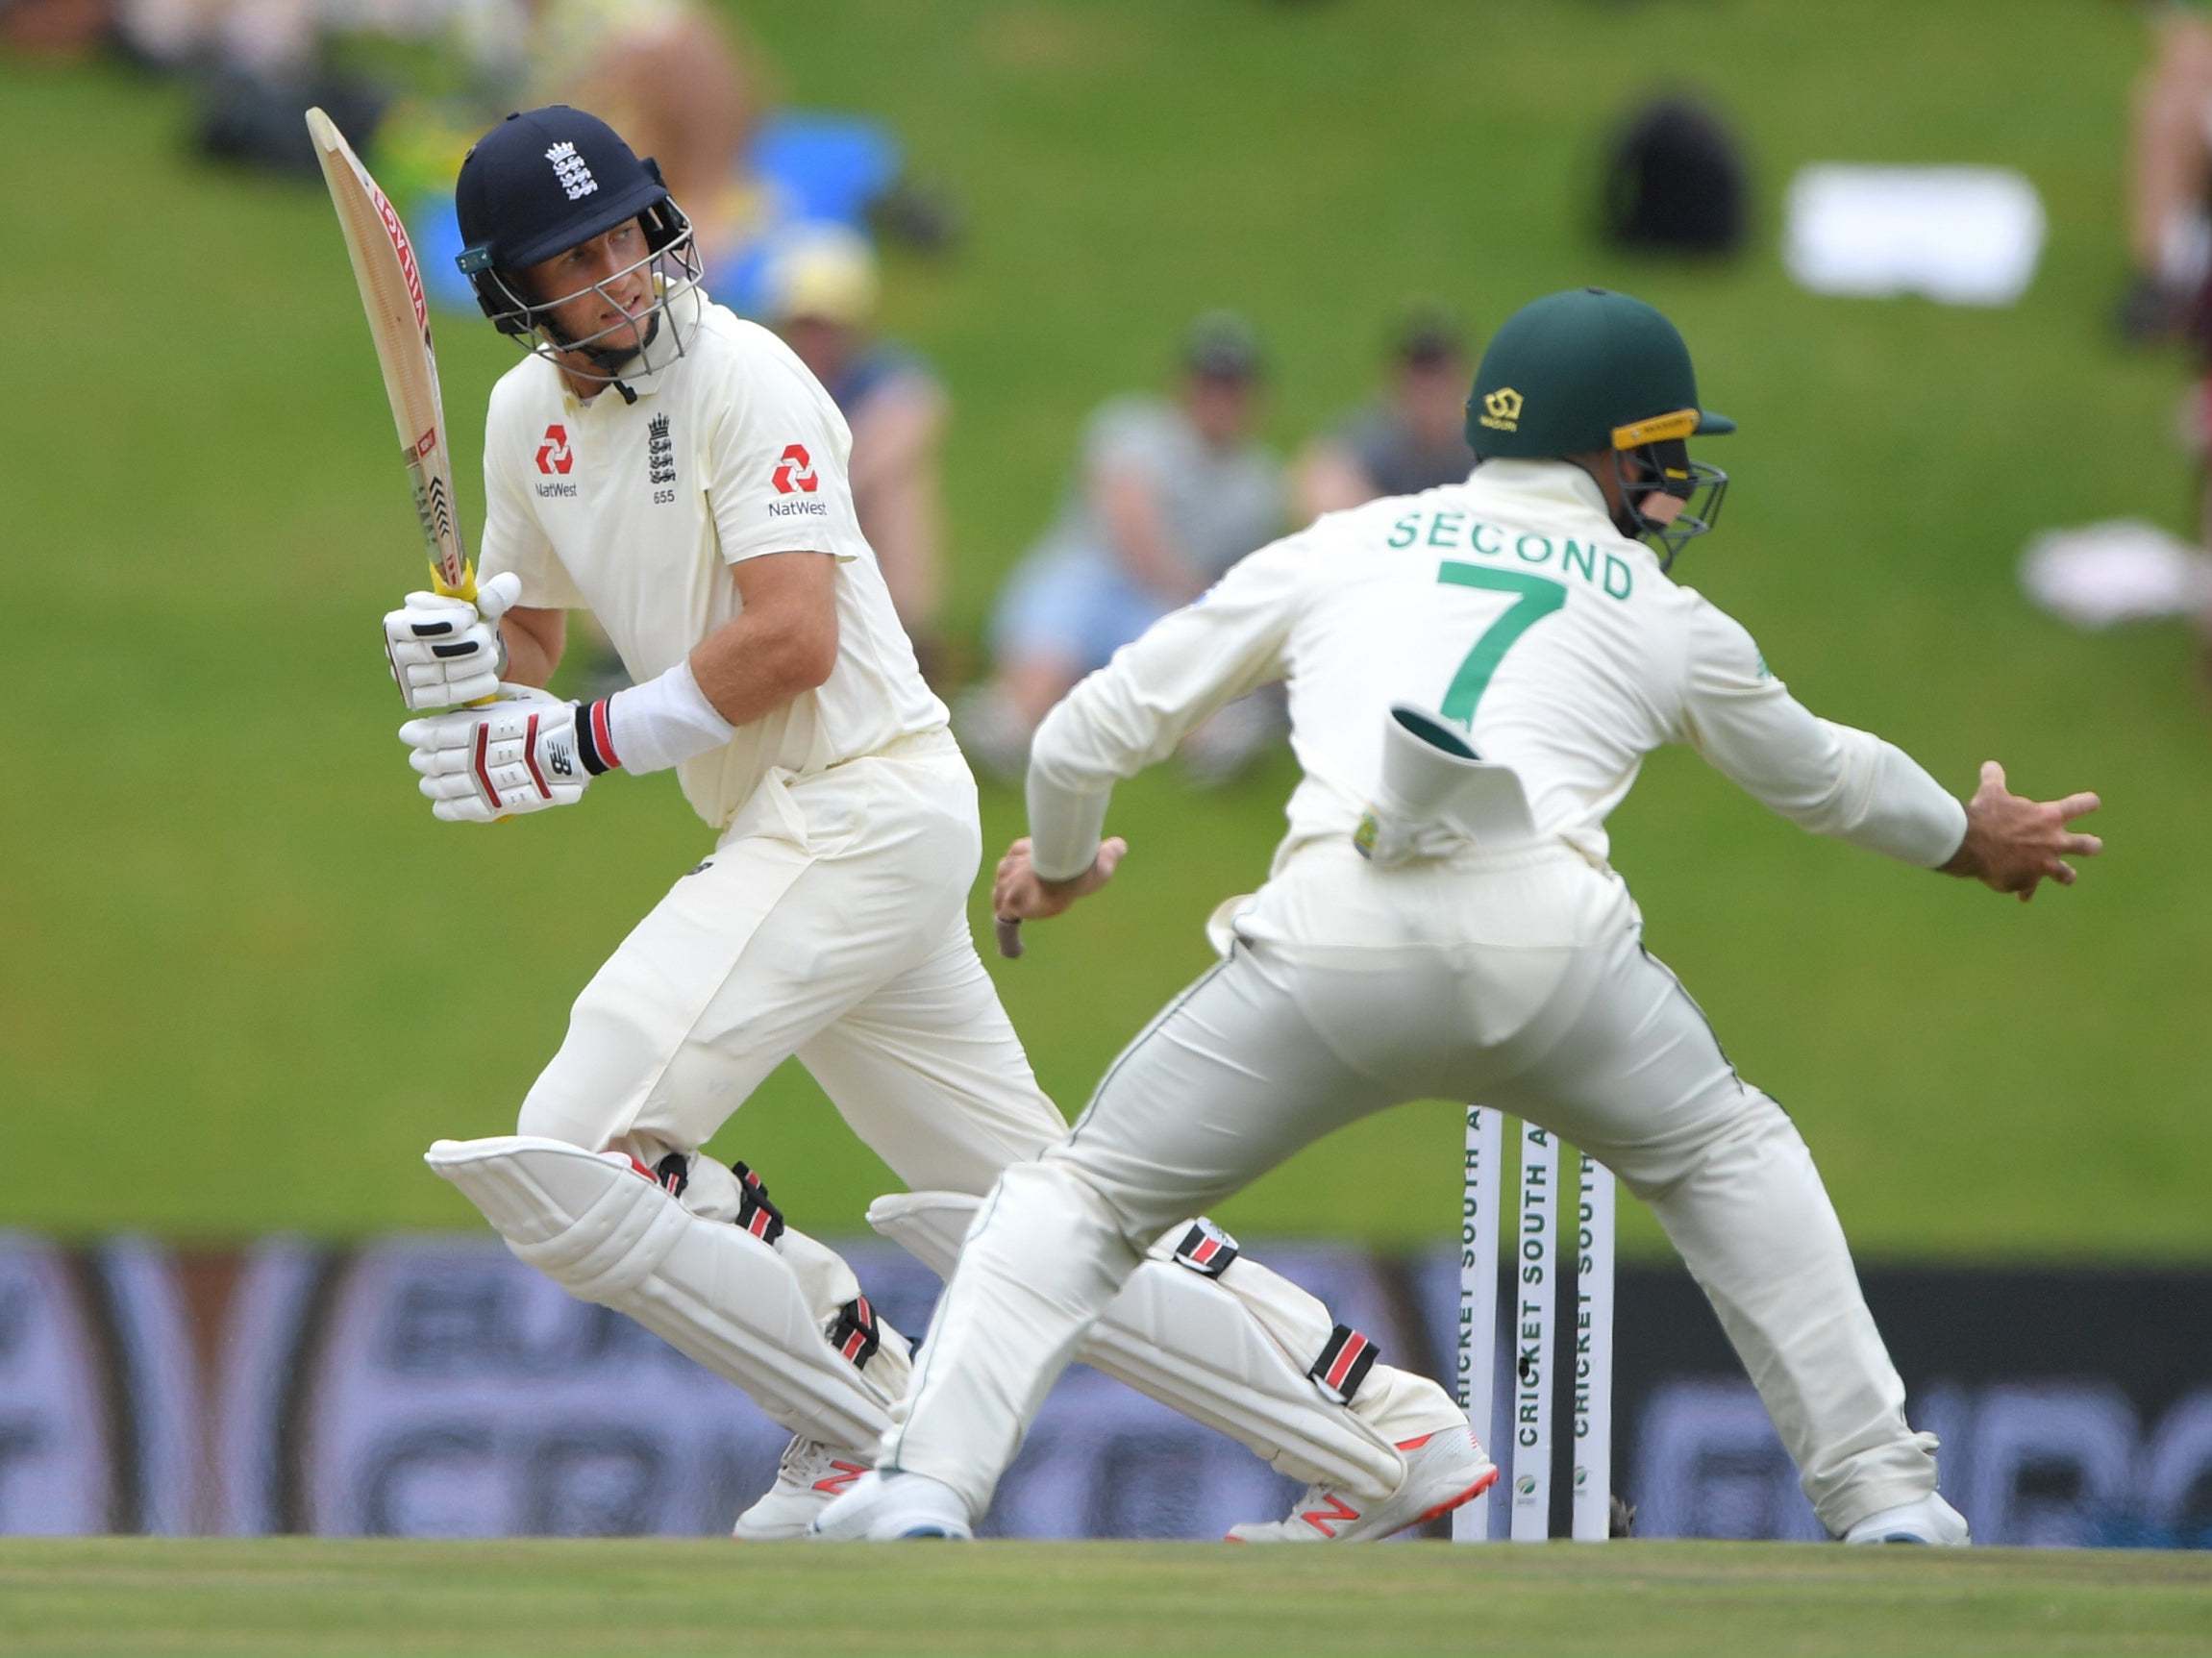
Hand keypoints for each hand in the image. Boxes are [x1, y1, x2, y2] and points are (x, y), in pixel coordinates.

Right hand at [384, 571, 520, 710]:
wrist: (475, 653)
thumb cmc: (474, 623)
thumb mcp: (488, 602)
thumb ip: (497, 591)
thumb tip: (489, 599)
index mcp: (402, 619)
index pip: (410, 624)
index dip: (442, 621)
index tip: (472, 616)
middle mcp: (397, 648)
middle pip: (426, 651)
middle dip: (463, 644)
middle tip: (485, 639)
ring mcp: (406, 675)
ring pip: (437, 674)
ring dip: (471, 665)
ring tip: (491, 656)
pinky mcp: (419, 697)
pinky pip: (442, 696)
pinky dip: (471, 687)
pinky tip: (489, 677)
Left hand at [400, 684, 589, 822]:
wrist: (578, 745)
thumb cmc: (549, 716)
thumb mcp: (516, 697)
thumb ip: (486, 702)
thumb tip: (467, 701)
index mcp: (477, 727)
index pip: (431, 734)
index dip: (416, 735)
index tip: (410, 734)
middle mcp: (476, 755)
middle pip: (434, 761)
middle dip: (423, 760)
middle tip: (421, 759)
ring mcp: (487, 781)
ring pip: (443, 787)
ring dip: (431, 785)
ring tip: (430, 783)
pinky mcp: (500, 802)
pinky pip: (465, 809)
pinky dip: (448, 809)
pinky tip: (440, 807)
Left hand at [991, 836, 1126, 954]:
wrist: (1064, 868)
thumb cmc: (1083, 861)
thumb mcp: (1100, 857)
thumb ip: (1107, 853)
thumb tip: (1121, 846)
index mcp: (1026, 850)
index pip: (1017, 863)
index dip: (1021, 877)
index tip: (1029, 888)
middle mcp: (1010, 865)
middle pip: (1005, 882)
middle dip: (1014, 894)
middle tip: (1027, 909)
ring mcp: (1004, 885)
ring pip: (1001, 902)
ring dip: (1011, 915)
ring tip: (1018, 935)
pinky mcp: (1007, 905)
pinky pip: (1003, 926)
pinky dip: (1009, 940)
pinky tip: (1018, 953)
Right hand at [1940, 761, 2101, 902]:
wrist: (1969, 844)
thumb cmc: (1984, 814)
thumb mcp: (1990, 792)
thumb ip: (1995, 779)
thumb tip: (1990, 765)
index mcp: (2049, 818)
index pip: (2081, 805)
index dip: (2088, 803)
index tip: (2092, 803)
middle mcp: (2053, 843)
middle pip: (2087, 845)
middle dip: (2091, 845)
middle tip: (2092, 845)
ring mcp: (2041, 865)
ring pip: (2065, 874)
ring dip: (2065, 875)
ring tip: (2066, 876)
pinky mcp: (2025, 881)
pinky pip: (2028, 888)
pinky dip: (2024, 889)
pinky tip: (2021, 893)